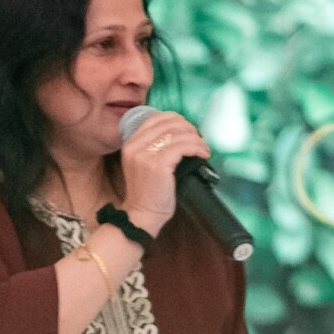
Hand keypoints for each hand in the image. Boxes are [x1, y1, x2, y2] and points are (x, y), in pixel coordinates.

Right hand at [115, 109, 212, 234]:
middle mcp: (135, 146)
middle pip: (169, 123)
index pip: (156, 118)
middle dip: (190, 129)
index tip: (189, 131)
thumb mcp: (144, 163)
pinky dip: (198, 148)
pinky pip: (184, 146)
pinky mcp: (158, 164)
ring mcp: (145, 154)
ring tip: (203, 149)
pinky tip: (203, 154)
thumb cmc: (147, 192)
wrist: (141, 215)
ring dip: (197, 139)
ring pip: (179, 133)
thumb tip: (181, 131)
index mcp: (130, 143)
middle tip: (199, 140)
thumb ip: (154, 145)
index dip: (178, 120)